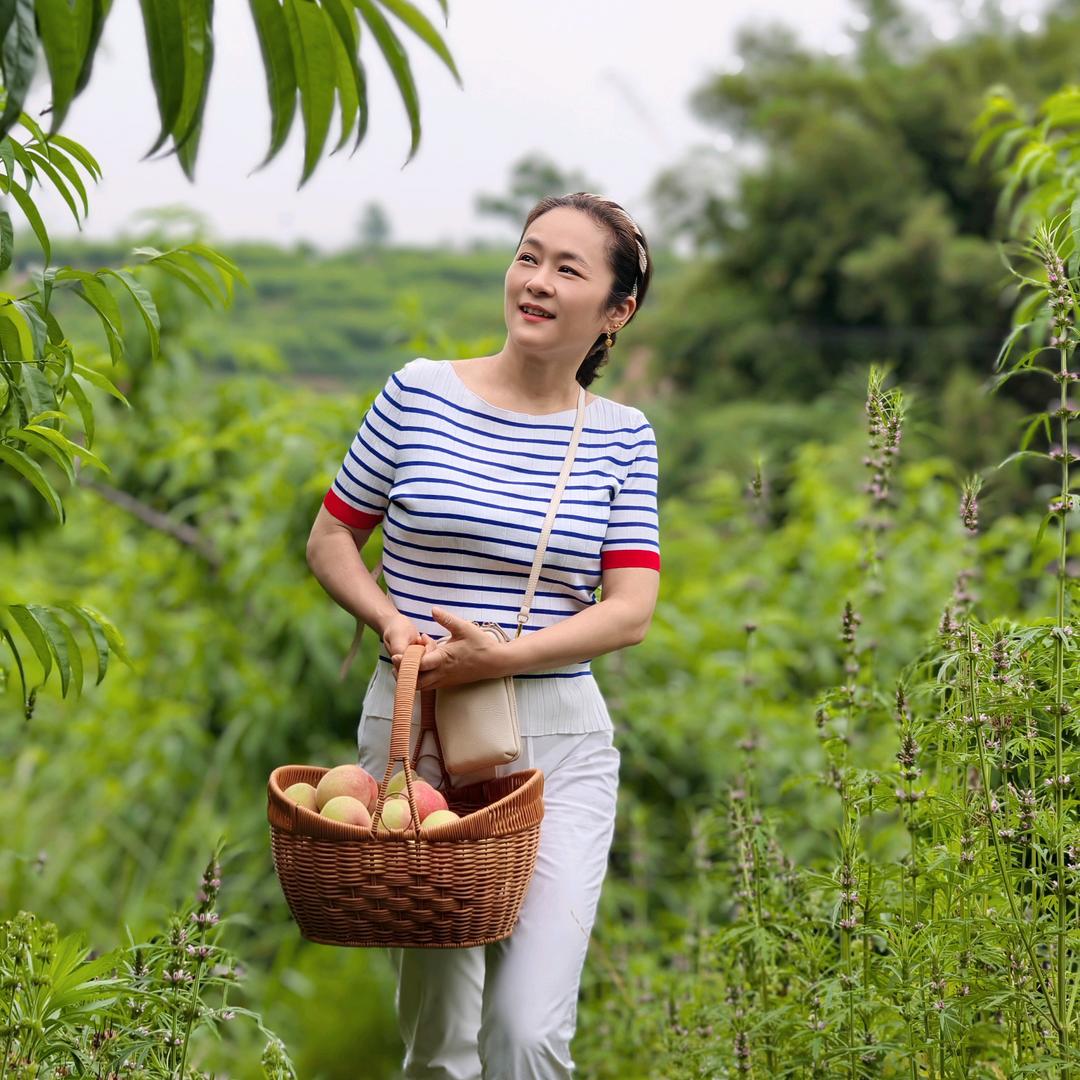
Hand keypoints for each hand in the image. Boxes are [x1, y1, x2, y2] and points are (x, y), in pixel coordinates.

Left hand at [391, 607, 506, 690]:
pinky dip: (421, 677)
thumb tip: (433, 609)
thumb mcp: (464, 628)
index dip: (406, 662)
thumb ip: (447, 619)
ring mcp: (445, 680)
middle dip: (404, 673)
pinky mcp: (448, 682)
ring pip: (421, 686)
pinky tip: (422, 663)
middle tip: (398, 660)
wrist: (496, 662)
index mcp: (444, 659)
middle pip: (415, 682)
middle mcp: (442, 673)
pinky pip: (429, 684)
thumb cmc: (481, 645)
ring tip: (408, 661)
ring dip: (412, 676)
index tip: (396, 655)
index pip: (419, 666)